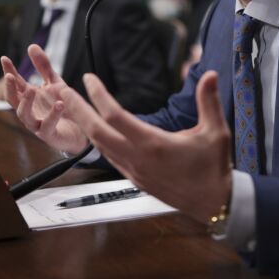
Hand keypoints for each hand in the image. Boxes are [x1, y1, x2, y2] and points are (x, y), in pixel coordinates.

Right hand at [1, 44, 87, 153]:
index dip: (9, 71)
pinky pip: (47, 126)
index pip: (15, 84)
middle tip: (10, 76)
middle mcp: (30, 111)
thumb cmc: (63, 106)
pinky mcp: (50, 134)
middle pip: (14, 100)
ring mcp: (37, 124)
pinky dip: (52, 115)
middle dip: (10, 89)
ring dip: (26, 103)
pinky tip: (59, 104)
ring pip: (24, 115)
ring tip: (31, 90)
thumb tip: (31, 46)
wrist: (81, 129)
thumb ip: (43, 67)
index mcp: (30, 98)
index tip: (4, 59)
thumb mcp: (54, 83)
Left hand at [67, 70, 231, 223]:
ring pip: (99, 146)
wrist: (213, 203)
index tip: (89, 78)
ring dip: (84, 124)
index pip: (116, 116)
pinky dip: (97, 140)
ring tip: (73, 107)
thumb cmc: (214, 167)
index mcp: (154, 144)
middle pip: (96, 131)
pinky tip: (95, 131)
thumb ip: (209, 100)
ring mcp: (134, 171)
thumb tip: (210, 74)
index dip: (99, 95)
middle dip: (77, 109)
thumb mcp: (216, 131)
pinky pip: (109, 157)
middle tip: (62, 90)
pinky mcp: (135, 179)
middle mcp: (138, 159)